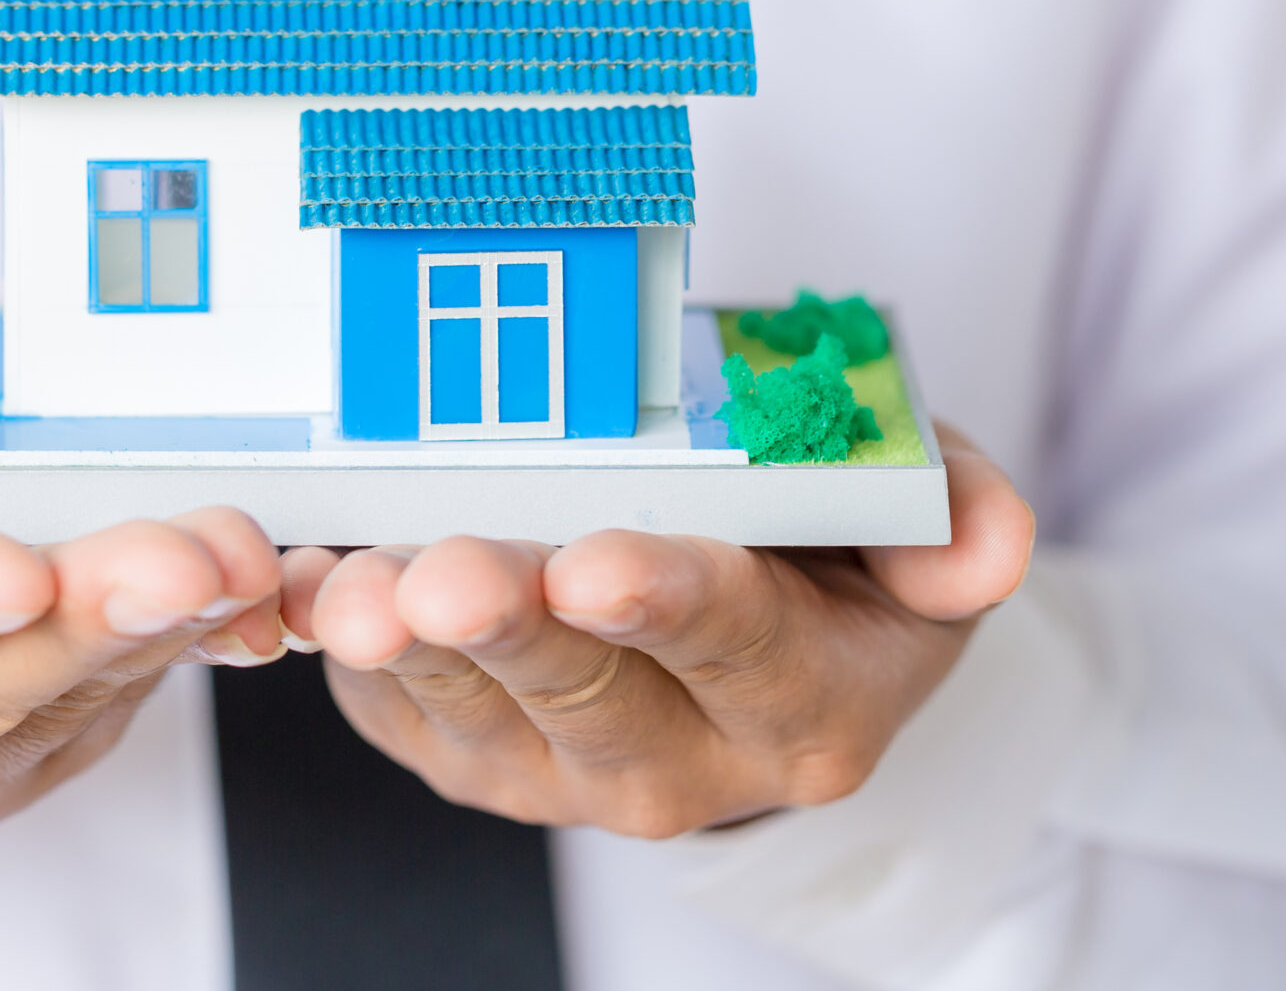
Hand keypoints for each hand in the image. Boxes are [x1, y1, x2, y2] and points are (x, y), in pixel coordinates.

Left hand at [302, 425, 1033, 836]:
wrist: (750, 624)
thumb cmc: (829, 548)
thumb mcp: (916, 518)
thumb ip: (953, 516)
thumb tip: (985, 548)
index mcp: (805, 703)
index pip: (737, 648)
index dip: (668, 603)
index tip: (599, 565)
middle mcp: (682, 762)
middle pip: (585, 693)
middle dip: (510, 628)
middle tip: (449, 572)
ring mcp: (558, 770)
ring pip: (472, 711)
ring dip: (403, 644)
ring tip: (350, 587)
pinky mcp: (463, 751)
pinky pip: (389, 711)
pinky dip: (338, 653)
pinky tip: (301, 586)